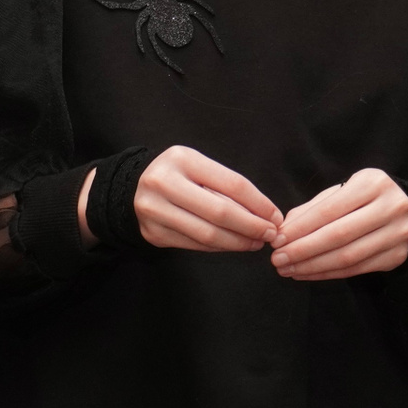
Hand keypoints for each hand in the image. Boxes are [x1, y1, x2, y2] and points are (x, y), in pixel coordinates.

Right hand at [134, 146, 280, 252]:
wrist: (132, 186)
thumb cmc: (177, 173)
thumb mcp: (198, 165)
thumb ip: (226, 185)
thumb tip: (265, 213)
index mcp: (183, 159)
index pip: (232, 184)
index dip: (259, 203)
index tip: (275, 216)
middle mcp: (165, 183)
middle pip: (220, 213)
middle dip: (251, 227)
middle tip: (270, 235)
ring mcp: (155, 211)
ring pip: (208, 234)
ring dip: (238, 242)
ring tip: (256, 242)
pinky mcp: (153, 233)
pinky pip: (195, 245)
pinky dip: (219, 248)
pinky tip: (233, 245)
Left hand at [270, 169, 407, 280]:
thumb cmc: (369, 198)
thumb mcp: (346, 191)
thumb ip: (315, 207)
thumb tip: (284, 229)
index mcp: (372, 184)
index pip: (329, 210)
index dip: (300, 228)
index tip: (277, 239)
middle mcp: (389, 208)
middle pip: (338, 235)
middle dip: (303, 250)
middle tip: (277, 259)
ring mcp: (396, 235)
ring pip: (347, 256)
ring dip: (313, 266)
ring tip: (288, 269)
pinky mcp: (396, 257)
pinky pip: (356, 269)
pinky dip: (328, 273)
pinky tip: (308, 273)